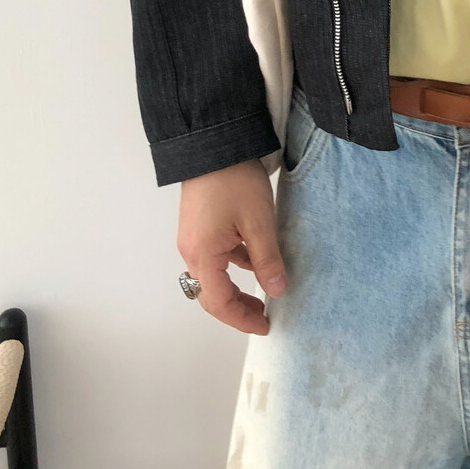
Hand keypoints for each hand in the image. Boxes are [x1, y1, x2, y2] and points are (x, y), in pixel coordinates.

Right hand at [176, 160, 287, 334]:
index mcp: (202, 255)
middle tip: (264, 317)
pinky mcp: (199, 226)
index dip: (242, 319)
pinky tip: (256, 259)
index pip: (219, 302)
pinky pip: (215, 257)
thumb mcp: (259, 222)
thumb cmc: (234, 181)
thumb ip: (267, 260)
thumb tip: (278, 290)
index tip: (265, 325)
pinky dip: (234, 265)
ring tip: (265, 291)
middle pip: (211, 294)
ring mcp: (193, 238)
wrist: (214, 143)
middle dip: (237, 309)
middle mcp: (191, 251)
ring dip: (236, 288)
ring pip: (213, 276)